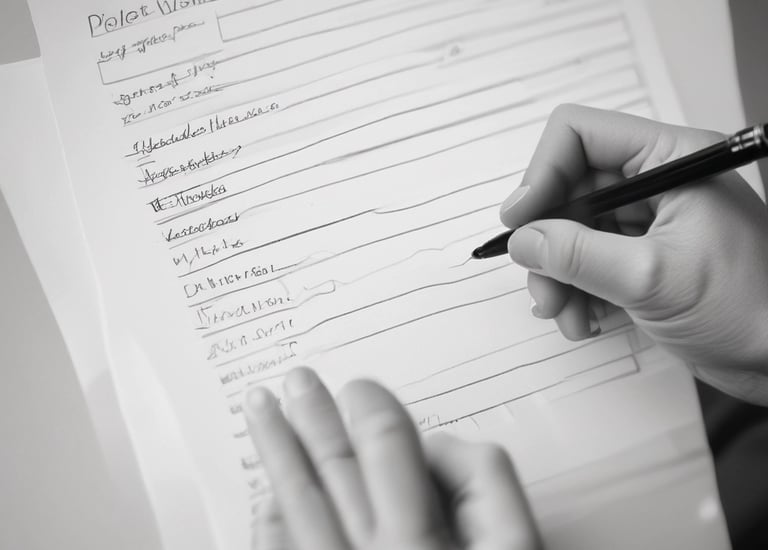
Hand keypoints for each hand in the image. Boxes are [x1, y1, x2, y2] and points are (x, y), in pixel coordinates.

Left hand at [245, 367, 540, 549]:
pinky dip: (266, 523)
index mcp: (418, 544)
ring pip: (293, 502)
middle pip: (330, 467)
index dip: (371, 409)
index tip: (360, 389)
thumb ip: (489, 487)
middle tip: (295, 379)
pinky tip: (263, 499)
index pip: (386, 447)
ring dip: (275, 450)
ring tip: (259, 409)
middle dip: (312, 415)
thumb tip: (439, 447)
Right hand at [501, 104, 767, 404]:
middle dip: (547, 240)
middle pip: (568, 189)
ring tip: (565, 312)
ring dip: (557, 274)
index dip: (541, 173)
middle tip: (541, 281)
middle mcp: (656, 183)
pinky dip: (576, 291)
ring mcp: (648, 222)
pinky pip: (587, 261)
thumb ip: (578, 255)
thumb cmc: (753, 309)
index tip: (520, 220)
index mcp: (670, 160)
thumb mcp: (652, 278)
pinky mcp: (642, 257)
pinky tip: (585, 319)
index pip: (580, 136)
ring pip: (572, 231)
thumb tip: (524, 239)